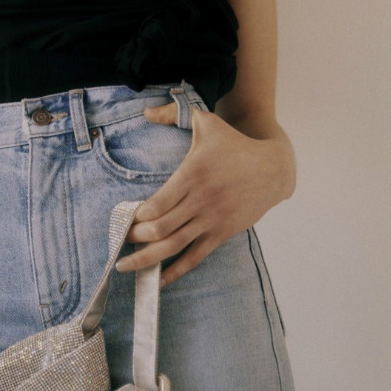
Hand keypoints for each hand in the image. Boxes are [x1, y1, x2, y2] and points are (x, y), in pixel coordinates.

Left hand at [117, 103, 295, 286]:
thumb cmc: (234, 144)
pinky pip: (195, 256)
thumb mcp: (206, 121)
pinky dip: (175, 270)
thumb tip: (145, 111)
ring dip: (147, 259)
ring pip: (174, 246)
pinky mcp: (222, 232)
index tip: (121, 219)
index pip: (156, 204)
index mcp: (192, 174)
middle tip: (118, 241)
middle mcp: (200, 200)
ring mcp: (211, 219)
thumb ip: (173, 113)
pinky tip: (159, 279)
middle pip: (160, 229)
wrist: (272, 168)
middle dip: (134, 239)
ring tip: (126, 265)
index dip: (135, 217)